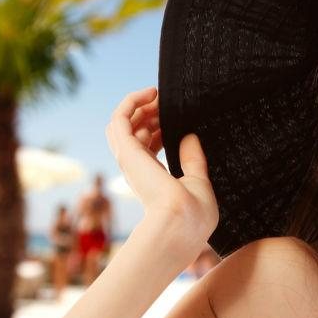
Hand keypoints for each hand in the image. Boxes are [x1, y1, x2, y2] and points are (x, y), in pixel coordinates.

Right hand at [105, 86, 218, 241]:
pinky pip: (119, 117)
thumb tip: (191, 137)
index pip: (147, 145)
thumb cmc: (193, 215)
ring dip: (139, 105)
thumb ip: (193, 160)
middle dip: (150, 113)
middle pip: (133, 130)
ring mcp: (130, 159)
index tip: (177, 116)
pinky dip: (131, 101)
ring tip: (158, 95)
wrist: (182, 224)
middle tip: (168, 102)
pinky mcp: (127, 150)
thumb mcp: (198, 182)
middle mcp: (138, 168)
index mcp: (152, 177)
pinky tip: (150, 93)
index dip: (159, 126)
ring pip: (123, 122)